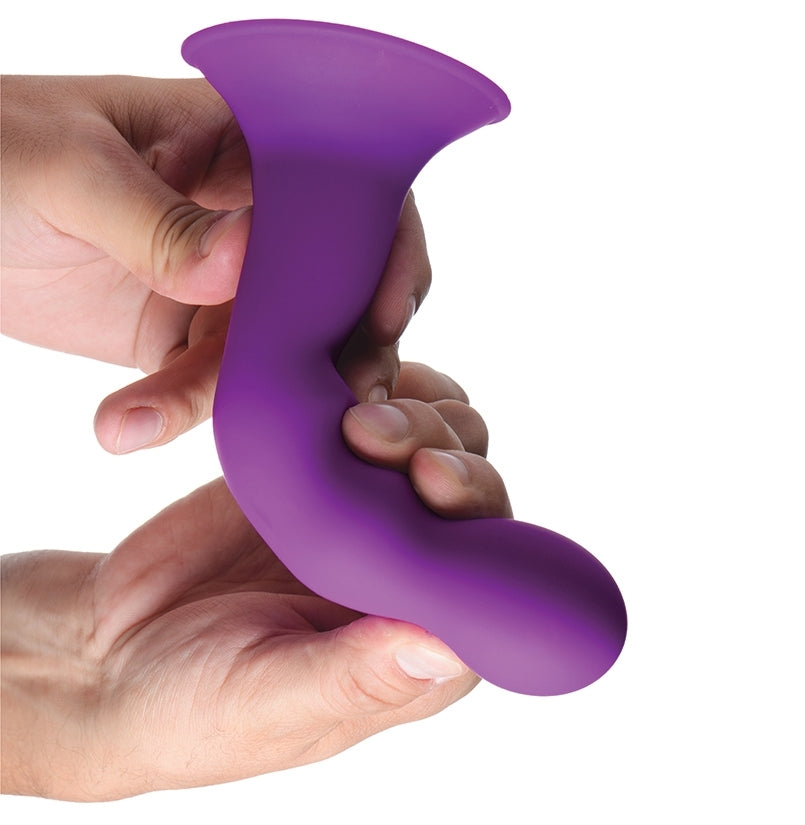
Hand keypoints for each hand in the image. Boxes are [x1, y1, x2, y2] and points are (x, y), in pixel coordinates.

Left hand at [0, 75, 430, 451]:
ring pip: (277, 349)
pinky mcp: (185, 336)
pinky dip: (179, 412)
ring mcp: (224, 282)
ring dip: (240, 397)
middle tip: (338, 401)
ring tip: (148, 421)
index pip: (350, 186)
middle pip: (336, 283)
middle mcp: (252, 216)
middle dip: (344, 344)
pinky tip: (125, 426)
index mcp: (244, 143)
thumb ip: (155, 218)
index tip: (388, 313)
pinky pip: (213, 383)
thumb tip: (242, 262)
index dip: (389, 248)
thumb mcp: (63, 169)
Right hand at [0, 364, 510, 799]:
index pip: (488, 575)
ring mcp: (361, 513)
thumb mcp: (268, 701)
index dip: (480, 518)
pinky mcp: (315, 471)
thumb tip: (448, 649)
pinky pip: (360, 410)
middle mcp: (403, 571)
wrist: (103, 651)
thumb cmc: (187, 706)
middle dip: (437, 449)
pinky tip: (338, 372)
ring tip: (350, 408)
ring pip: (427, 438)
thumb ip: (356, 676)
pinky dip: (363, 383)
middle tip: (368, 430)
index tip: (432, 478)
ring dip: (408, 411)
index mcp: (417, 640)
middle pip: (467, 490)